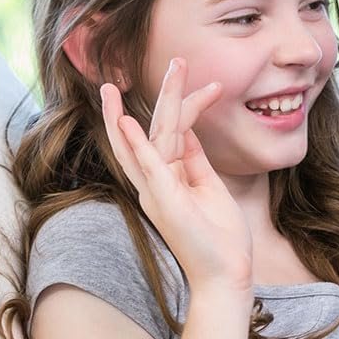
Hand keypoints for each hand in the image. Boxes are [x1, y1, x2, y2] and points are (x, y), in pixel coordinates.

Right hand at [101, 58, 252, 293]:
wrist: (225, 274)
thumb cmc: (219, 236)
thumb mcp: (209, 189)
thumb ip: (195, 162)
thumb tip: (189, 133)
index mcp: (168, 179)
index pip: (169, 133)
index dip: (180, 105)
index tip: (199, 82)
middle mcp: (156, 183)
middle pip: (153, 131)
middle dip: (158, 96)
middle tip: (158, 65)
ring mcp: (158, 192)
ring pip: (145, 142)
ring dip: (132, 112)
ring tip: (113, 88)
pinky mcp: (164, 201)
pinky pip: (149, 167)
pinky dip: (138, 144)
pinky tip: (128, 123)